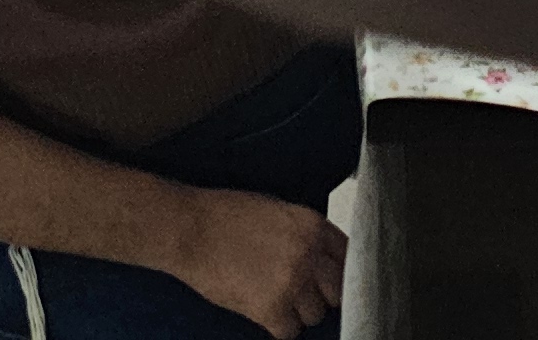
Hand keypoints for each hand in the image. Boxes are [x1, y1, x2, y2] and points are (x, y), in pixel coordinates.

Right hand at [164, 188, 348, 339]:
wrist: (189, 229)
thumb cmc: (224, 215)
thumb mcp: (275, 210)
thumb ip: (304, 234)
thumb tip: (323, 259)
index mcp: (311, 225)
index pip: (349, 258)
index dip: (338, 272)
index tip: (331, 281)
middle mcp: (308, 253)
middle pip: (338, 291)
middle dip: (321, 294)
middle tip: (300, 293)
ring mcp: (291, 282)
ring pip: (315, 315)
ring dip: (298, 312)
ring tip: (274, 299)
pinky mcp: (271, 308)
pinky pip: (290, 332)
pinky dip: (277, 326)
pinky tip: (262, 310)